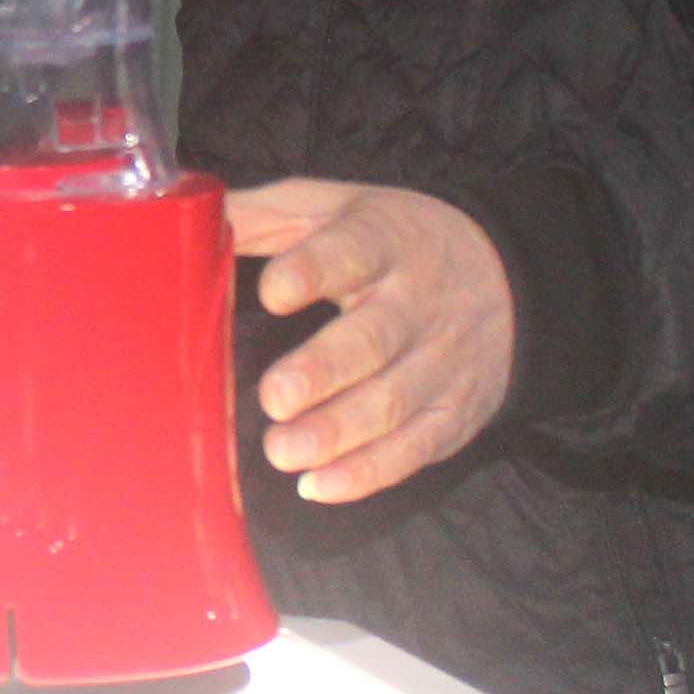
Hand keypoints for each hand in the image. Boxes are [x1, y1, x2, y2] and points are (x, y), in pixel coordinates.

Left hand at [230, 178, 517, 506]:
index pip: (352, 251)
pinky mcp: (454, 412)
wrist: (512, 278)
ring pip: (393, 402)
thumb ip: (263, 216)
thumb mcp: (338, 207)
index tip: (274, 293)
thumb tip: (181, 219)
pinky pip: (416, 448)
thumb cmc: (393, 242)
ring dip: (336, 434)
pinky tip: (318, 486)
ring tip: (282, 453)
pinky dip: (369, 473)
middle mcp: (417, 302)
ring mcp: (440, 361)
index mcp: (383, 241)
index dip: (313, 272)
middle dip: (323, 372)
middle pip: (373, 339)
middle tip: (274, 399)